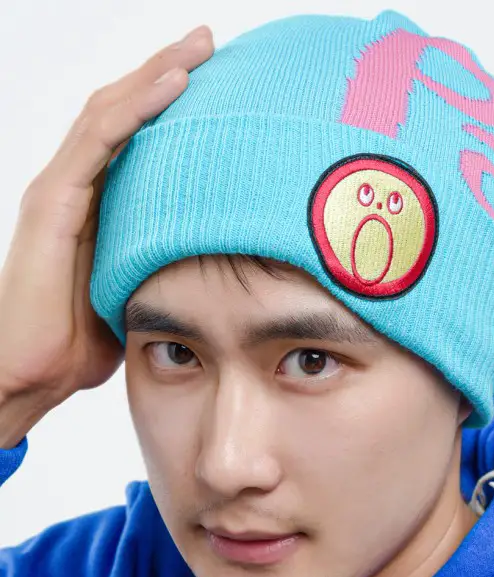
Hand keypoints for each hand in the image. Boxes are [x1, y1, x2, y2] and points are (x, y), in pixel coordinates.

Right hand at [0, 25, 213, 427]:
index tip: (219, 84)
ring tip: (199, 47)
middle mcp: (74, 186)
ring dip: (158, 74)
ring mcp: (60, 189)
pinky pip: (99, 140)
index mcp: (94, 204)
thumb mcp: (135, 291)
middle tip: (210, 42)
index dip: (171, 104)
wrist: (31, 375)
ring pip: (111, 111)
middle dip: (167, 71)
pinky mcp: (52, 201)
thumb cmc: (78, 344)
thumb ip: (160, 264)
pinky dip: (137, 108)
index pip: (134, 136)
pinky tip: (173, 84)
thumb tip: (212, 262)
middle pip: (123, 109)